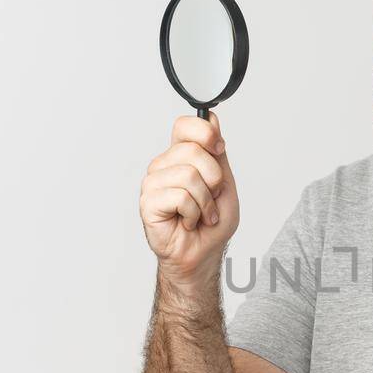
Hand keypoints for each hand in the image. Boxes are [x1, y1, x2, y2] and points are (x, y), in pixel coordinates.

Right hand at [139, 111, 239, 289]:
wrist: (203, 253)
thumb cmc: (211, 222)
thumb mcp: (224, 183)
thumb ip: (217, 153)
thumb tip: (213, 119)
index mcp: (180, 156)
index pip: (185, 125)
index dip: (205, 133)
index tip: (219, 149)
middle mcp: (164, 165)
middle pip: (193, 150)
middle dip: (215, 179)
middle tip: (211, 198)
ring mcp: (153, 183)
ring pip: (189, 175)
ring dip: (206, 202)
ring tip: (201, 213)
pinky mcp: (148, 202)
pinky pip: (180, 196)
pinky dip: (195, 213)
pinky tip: (189, 221)